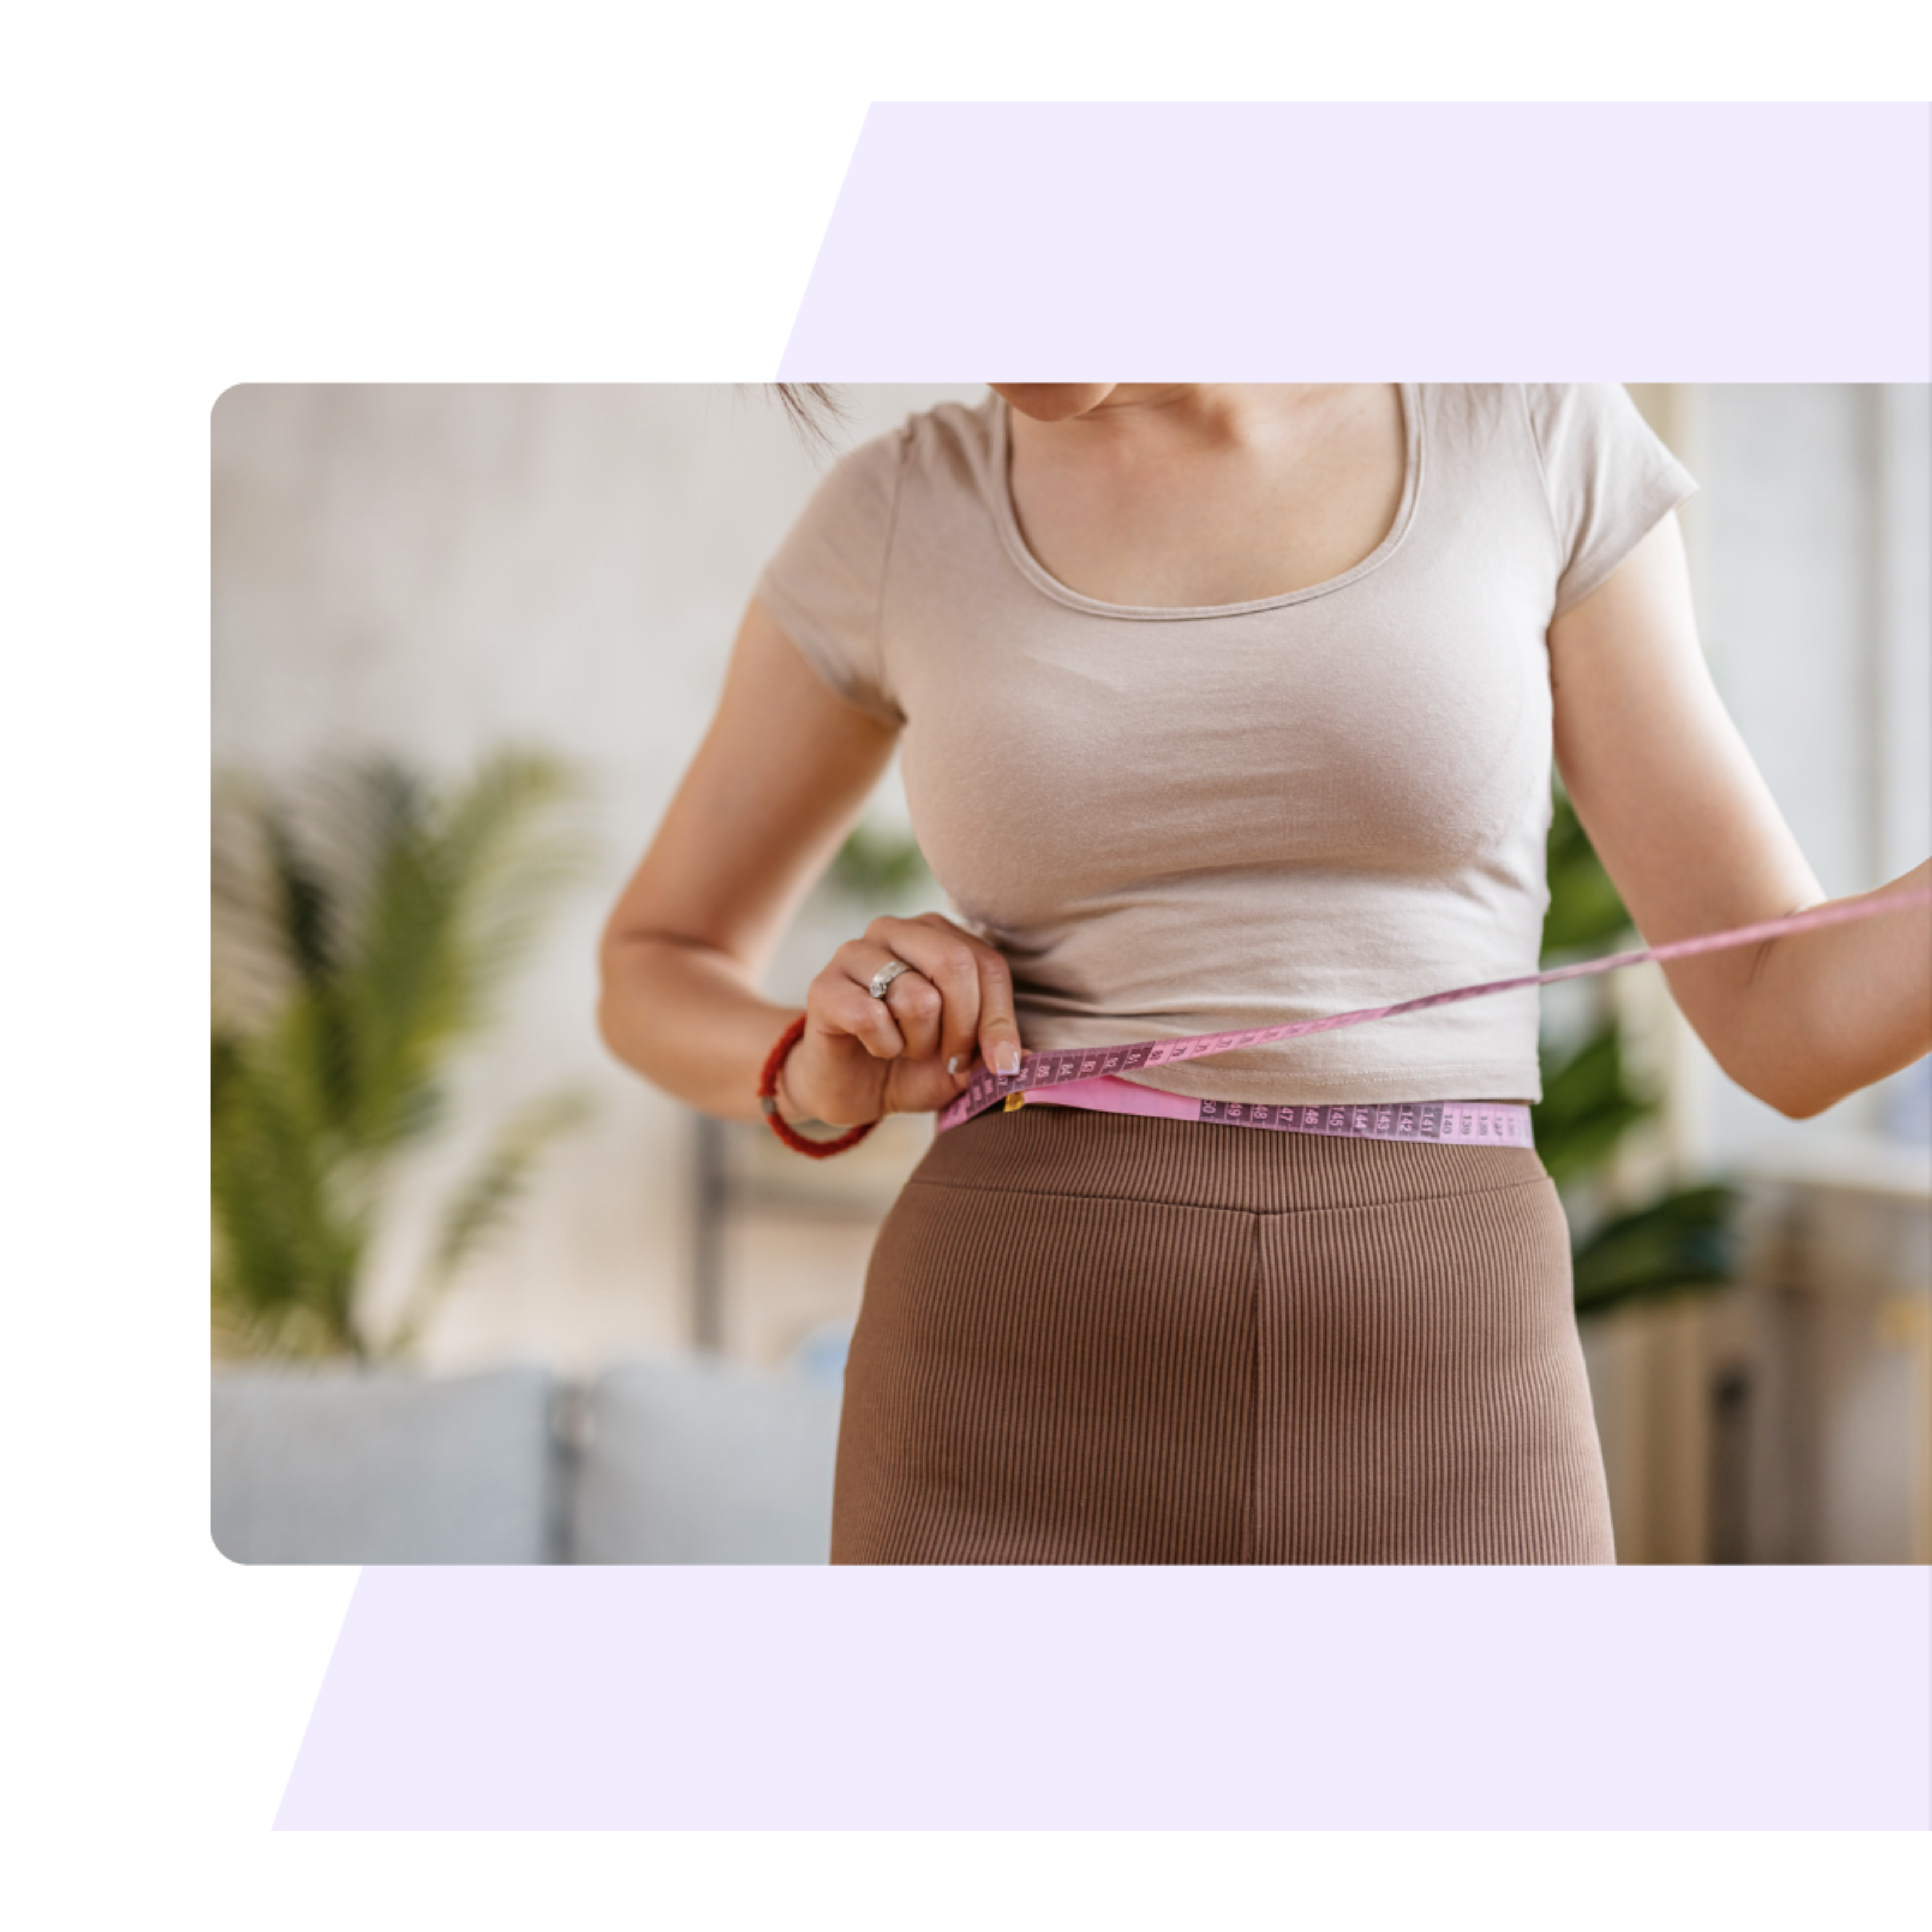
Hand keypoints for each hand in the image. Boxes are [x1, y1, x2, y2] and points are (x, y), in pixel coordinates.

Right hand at [778, 914, 1024, 1127]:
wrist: (851, 1089)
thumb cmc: (912, 1063)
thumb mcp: (966, 1062)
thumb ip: (995, 1052)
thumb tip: (1031, 1059)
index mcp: (938, 935)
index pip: (988, 964)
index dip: (1000, 1021)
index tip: (1000, 1064)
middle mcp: (896, 930)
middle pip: (955, 965)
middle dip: (962, 1029)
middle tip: (948, 1058)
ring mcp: (855, 952)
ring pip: (916, 996)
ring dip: (919, 1042)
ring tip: (905, 1048)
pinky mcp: (824, 985)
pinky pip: (871, 1017)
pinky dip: (883, 1047)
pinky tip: (874, 1047)